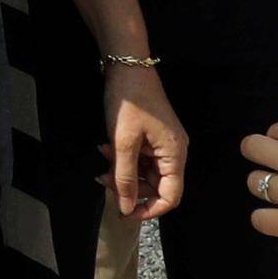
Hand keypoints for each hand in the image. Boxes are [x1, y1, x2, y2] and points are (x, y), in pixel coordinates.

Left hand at [106, 67, 188, 221]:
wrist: (127, 65)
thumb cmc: (128, 102)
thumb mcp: (122, 143)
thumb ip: (124, 178)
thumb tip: (127, 209)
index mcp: (175, 154)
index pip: (171, 196)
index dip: (149, 210)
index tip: (125, 212)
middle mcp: (174, 151)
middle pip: (156, 186)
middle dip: (129, 187)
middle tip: (103, 179)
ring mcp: (163, 143)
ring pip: (145, 172)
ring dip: (123, 172)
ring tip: (102, 158)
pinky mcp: (152, 135)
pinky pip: (140, 157)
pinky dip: (123, 158)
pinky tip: (105, 147)